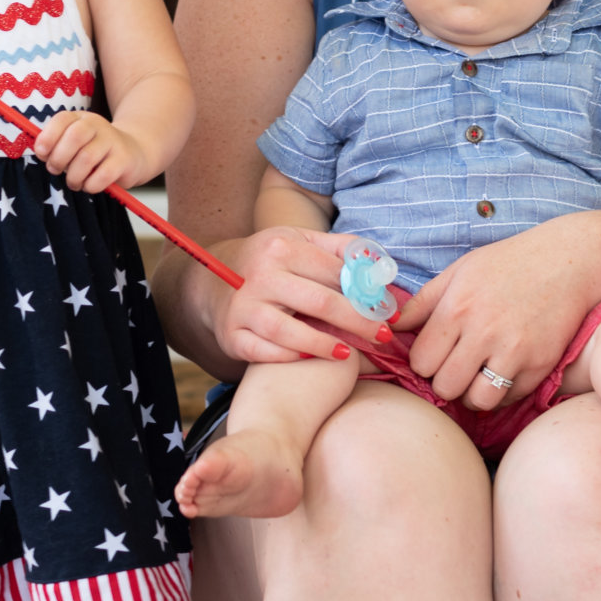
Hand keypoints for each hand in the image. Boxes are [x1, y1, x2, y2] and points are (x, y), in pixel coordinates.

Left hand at [33, 111, 142, 192]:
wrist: (133, 153)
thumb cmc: (94, 151)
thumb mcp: (75, 143)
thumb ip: (56, 144)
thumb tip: (40, 152)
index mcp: (81, 118)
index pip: (62, 119)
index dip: (47, 137)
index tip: (42, 154)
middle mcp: (97, 125)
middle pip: (74, 137)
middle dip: (59, 159)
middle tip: (56, 170)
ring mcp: (112, 141)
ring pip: (86, 159)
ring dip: (74, 176)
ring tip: (74, 182)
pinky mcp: (124, 160)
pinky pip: (103, 175)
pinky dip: (91, 185)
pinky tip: (90, 185)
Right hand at [208, 227, 369, 366]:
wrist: (212, 282)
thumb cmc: (268, 263)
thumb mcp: (299, 241)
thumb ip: (339, 249)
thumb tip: (378, 263)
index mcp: (281, 247)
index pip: (335, 273)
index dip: (367, 293)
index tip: (389, 310)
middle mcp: (260, 275)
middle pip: (321, 303)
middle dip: (359, 322)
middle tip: (384, 336)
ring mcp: (243, 307)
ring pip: (291, 333)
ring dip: (326, 345)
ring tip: (349, 352)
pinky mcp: (232, 335)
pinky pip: (265, 352)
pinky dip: (290, 357)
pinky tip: (311, 359)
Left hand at [398, 221, 600, 412]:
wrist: (570, 261)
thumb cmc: (509, 263)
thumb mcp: (460, 271)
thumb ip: (423, 303)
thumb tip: (389, 326)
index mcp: (457, 307)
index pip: (421, 361)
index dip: (425, 361)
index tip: (437, 353)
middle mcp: (483, 331)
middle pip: (444, 386)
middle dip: (446, 380)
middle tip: (457, 365)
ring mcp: (514, 351)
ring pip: (476, 401)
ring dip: (473, 393)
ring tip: (477, 375)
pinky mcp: (540, 365)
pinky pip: (509, 398)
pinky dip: (502, 392)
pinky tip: (503, 372)